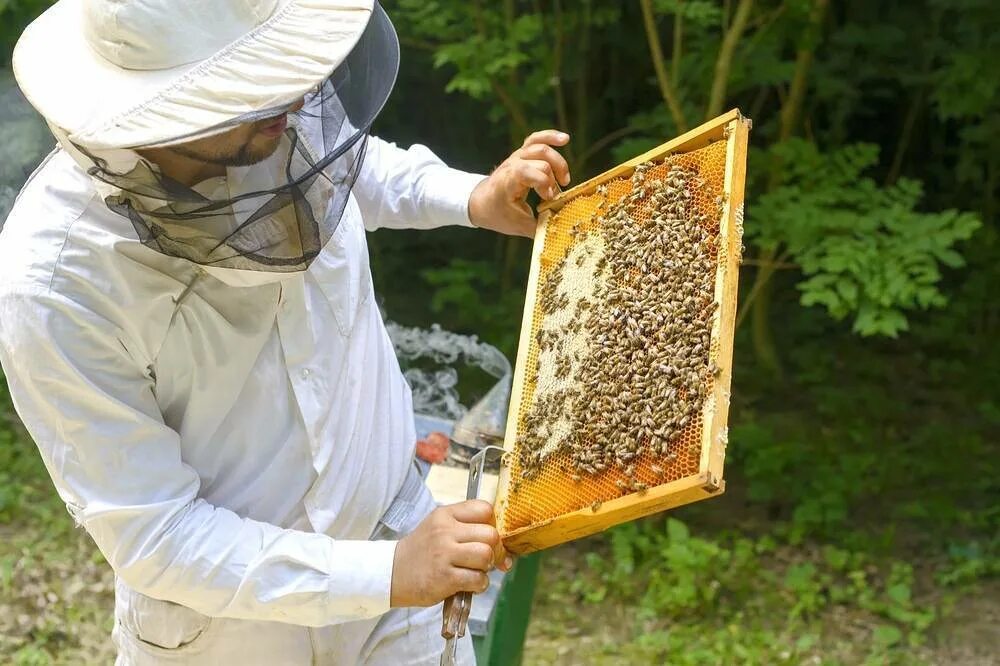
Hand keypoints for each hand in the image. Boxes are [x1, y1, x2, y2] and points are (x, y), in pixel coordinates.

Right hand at [390, 500, 513, 607]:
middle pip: (491, 534)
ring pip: (486, 555)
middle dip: (496, 549)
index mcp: (445, 515)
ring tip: (476, 570)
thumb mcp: (438, 527)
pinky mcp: (444, 578)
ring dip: (487, 567)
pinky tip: (469, 583)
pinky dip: (479, 584)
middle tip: (487, 559)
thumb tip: (503, 543)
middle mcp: (445, 531)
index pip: (484, 509)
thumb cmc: (422, 551)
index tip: (489, 537)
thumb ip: (467, 527)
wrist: (392, 572)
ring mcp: (444, 555)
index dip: (493, 524)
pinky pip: (478, 579)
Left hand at [468, 130, 571, 237]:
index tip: (549, 200)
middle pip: (542, 160)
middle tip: (555, 195)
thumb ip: (539, 228)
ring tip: (564, 179)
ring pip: (541, 148)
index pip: (532, 172)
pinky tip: (565, 139)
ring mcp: (517, 157)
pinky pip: (536, 139)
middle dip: (554, 177)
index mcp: (509, 180)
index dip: (546, 184)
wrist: (480, 202)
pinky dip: (550, 136)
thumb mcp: (518, 226)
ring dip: (558, 163)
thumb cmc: (498, 214)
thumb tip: (560, 232)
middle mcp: (513, 164)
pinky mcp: (522, 154)